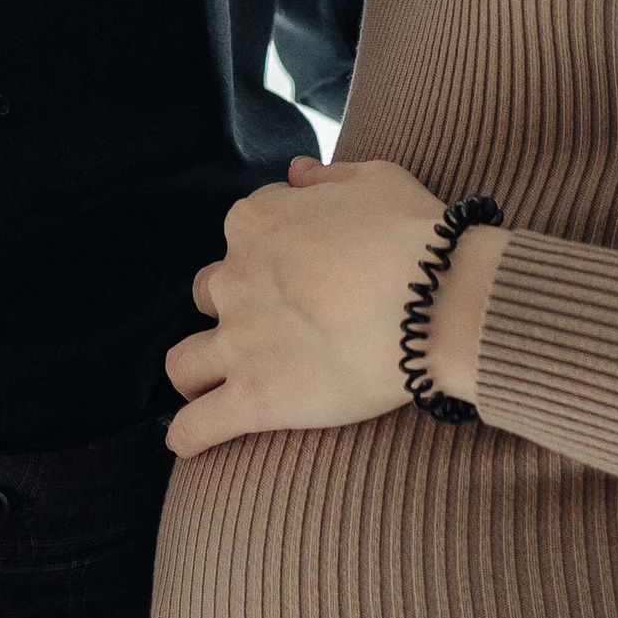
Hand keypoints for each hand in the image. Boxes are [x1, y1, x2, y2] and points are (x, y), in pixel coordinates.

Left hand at [163, 156, 508, 459]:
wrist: (433, 301)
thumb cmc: (411, 235)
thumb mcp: (374, 179)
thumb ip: (326, 176)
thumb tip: (296, 174)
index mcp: (257, 221)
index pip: (242, 233)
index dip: (271, 251)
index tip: (302, 270)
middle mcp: (235, 277)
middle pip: (209, 294)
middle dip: (232, 308)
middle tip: (275, 327)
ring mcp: (239, 340)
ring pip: (184, 363)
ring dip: (198, 372)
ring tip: (216, 387)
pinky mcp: (253, 398)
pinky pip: (197, 426)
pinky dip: (188, 436)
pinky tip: (189, 442)